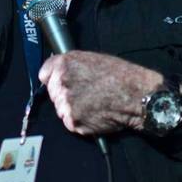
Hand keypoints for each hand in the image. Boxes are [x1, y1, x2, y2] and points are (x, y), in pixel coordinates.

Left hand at [38, 51, 162, 135]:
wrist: (137, 95)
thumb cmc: (120, 75)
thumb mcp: (92, 58)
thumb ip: (72, 65)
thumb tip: (59, 71)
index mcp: (64, 64)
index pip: (44, 74)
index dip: (54, 78)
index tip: (62, 82)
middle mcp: (61, 82)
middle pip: (53, 93)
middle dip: (65, 95)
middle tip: (86, 94)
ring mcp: (66, 104)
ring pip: (61, 109)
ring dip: (73, 109)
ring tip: (93, 104)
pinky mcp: (73, 122)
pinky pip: (71, 123)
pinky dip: (80, 121)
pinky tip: (95, 114)